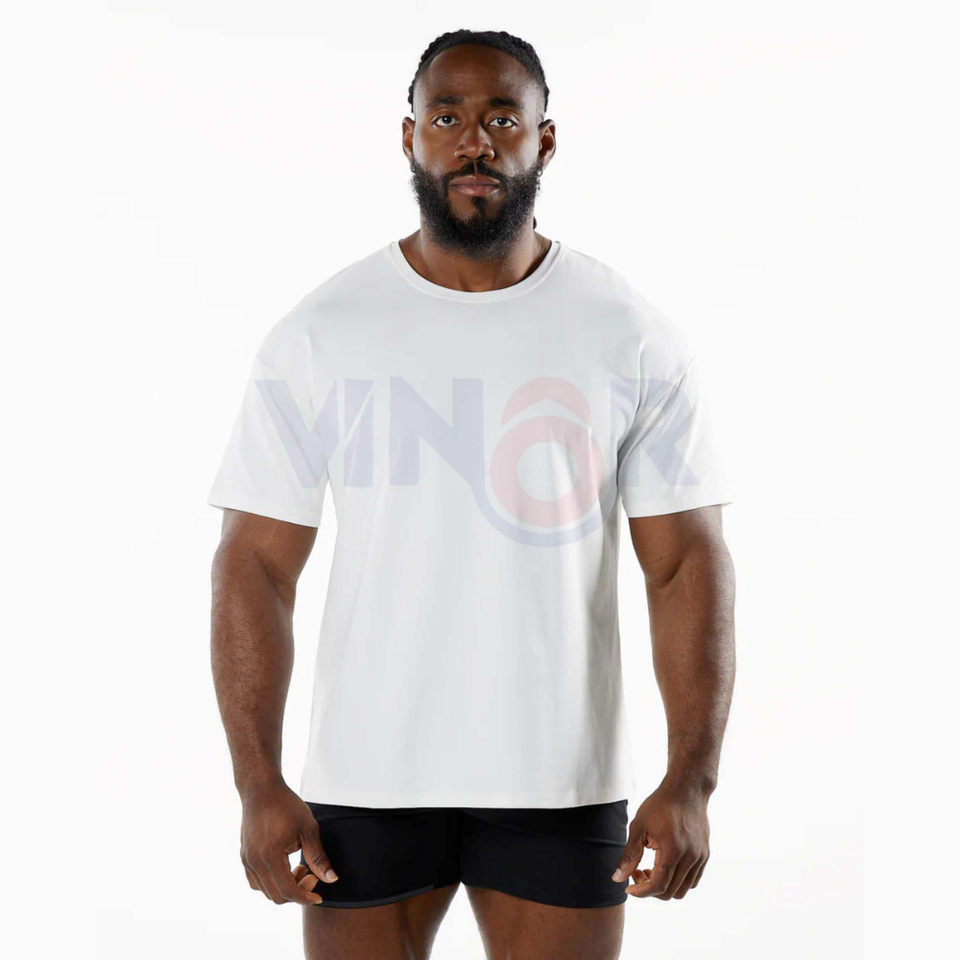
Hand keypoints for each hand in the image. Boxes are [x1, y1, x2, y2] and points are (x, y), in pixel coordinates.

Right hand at [239, 782, 338, 904]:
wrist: (262, 790)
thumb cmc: (286, 805)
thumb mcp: (308, 829)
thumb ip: (318, 857)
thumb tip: (331, 879)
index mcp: (270, 856)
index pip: (288, 891)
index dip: (305, 897)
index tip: (319, 895)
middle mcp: (254, 862)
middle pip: (276, 896)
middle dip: (297, 892)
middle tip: (311, 874)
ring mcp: (247, 860)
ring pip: (264, 891)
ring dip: (284, 887)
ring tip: (299, 867)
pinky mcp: (244, 856)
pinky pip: (255, 881)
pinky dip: (271, 882)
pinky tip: (284, 867)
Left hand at [612, 783, 709, 899]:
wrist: (686, 789)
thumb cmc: (660, 805)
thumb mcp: (639, 827)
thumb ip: (629, 855)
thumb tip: (617, 879)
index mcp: (672, 851)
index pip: (658, 886)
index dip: (641, 892)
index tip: (629, 888)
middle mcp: (690, 858)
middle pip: (670, 892)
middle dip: (650, 888)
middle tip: (637, 872)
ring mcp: (700, 857)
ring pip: (683, 890)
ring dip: (665, 887)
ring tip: (650, 869)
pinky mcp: (704, 855)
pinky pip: (693, 880)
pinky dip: (678, 881)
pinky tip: (664, 866)